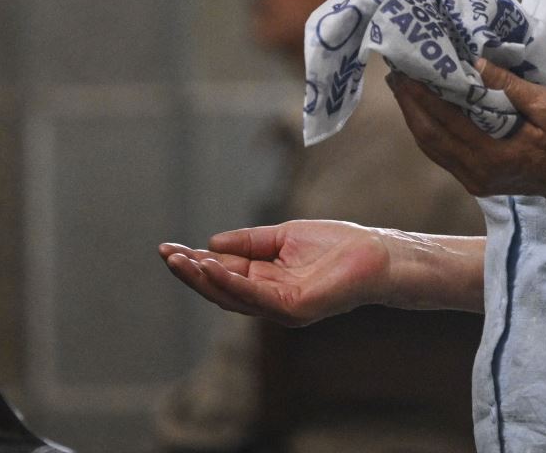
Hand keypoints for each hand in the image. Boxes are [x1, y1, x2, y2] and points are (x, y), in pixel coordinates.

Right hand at [158, 220, 390, 325]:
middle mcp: (268, 299)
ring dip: (203, 279)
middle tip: (166, 255)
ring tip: (180, 260)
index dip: (195, 262)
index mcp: (266, 280)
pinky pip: (255, 296)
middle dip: (191, 273)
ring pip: (232, 296)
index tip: (168, 249)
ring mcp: (280, 308)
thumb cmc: (339, 245)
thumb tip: (212, 243)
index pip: (223, 273)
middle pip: (220, 289)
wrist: (378, 254)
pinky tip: (212, 267)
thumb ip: (251, 242)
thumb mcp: (286, 236)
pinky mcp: (294, 309)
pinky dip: (232, 283)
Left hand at [388, 60, 545, 214]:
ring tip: (403, 90)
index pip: (445, 121)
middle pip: (429, 138)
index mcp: (492, 154)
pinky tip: (425, 112)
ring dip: (415, 118)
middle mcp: (476, 172)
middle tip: (395, 75)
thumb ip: (509, 87)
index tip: (407, 71)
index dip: (421, 96)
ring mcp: (474, 180)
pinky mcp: (477, 181)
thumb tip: (475, 65)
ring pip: (432, 149)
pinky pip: (443, 155)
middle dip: (409, 105)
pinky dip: (430, 131)